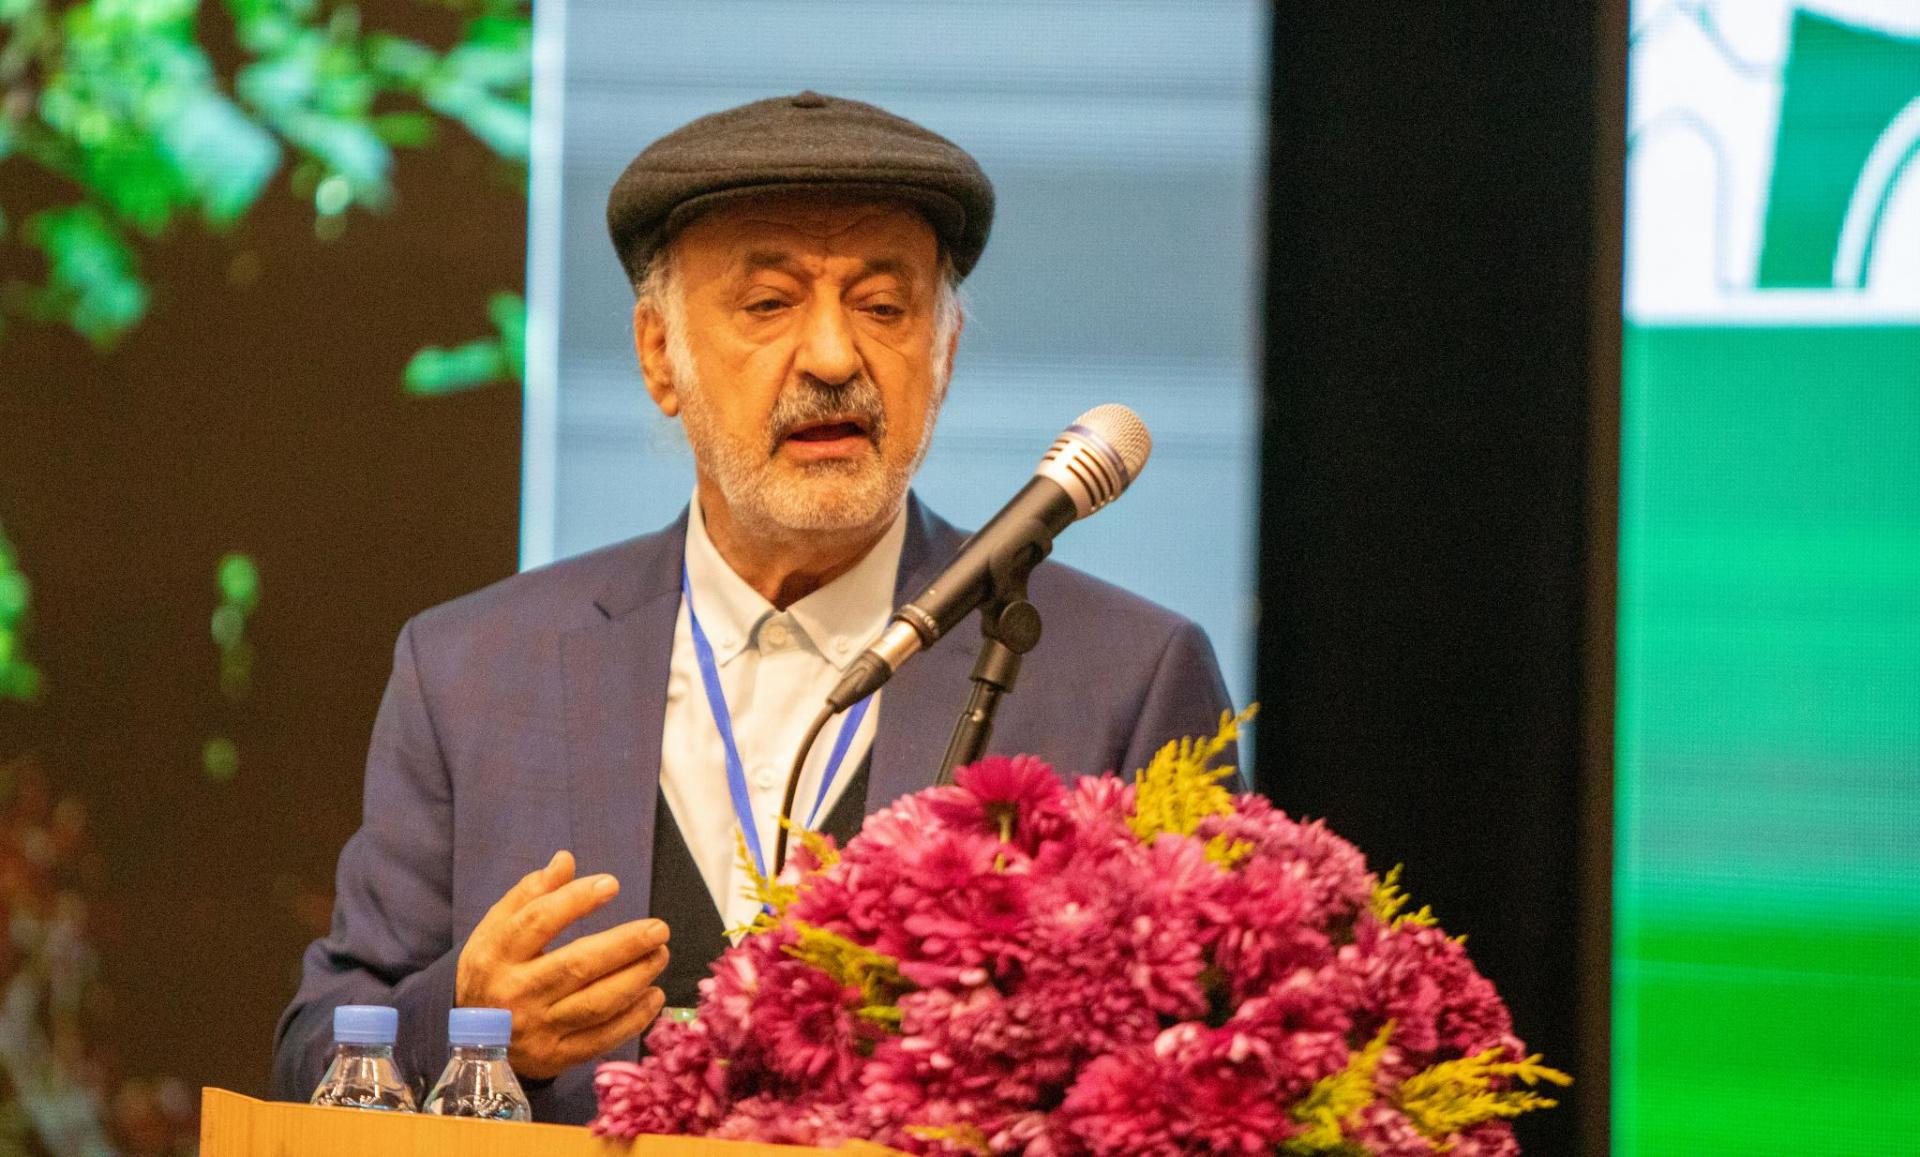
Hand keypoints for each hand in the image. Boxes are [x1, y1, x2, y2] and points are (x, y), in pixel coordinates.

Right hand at [455, 850, 670, 1079]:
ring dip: (635, 978)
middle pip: (575, 966)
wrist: (472, 1042)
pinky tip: (655, 995)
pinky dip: (634, 1019)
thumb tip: (566, 861)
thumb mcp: (495, 930)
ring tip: (660, 954)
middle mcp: (515, 994)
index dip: (576, 900)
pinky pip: (602, 1039)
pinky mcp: (556, 1058)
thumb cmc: (494, 973)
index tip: (611, 885)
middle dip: (623, 945)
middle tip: (658, 929)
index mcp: (496, 956)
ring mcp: (537, 1030)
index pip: (537, 922)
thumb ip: (529, 894)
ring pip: (594, 1005)